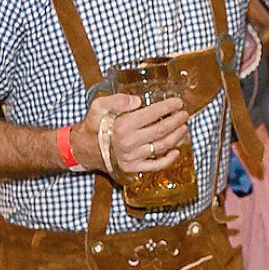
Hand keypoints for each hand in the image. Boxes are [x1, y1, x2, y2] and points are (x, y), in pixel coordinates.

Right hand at [74, 92, 188, 176]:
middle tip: (185, 114)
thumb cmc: (93, 126)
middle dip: (176, 120)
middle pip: (161, 130)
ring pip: (161, 146)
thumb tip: (138, 100)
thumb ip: (116, 100)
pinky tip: (176, 151)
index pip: (152, 114)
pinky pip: (155, 165)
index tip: (177, 102)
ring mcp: (132, 158)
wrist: (83, 150)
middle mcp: (129, 143)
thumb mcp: (98, 106)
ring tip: (184, 127)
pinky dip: (168, 159)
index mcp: (122, 126)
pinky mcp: (133, 169)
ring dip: (176, 136)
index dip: (167, 107)